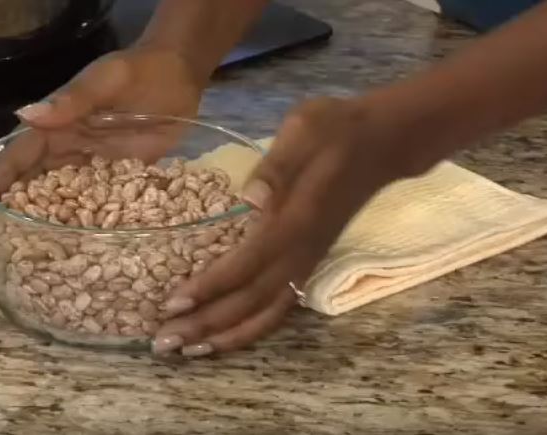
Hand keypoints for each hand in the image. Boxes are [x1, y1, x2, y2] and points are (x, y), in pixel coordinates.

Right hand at [0, 45, 205, 241]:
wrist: (179, 75)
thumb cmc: (138, 70)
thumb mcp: (105, 79)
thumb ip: (72, 99)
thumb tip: (25, 114)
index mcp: (55, 128)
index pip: (17, 159)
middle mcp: (67, 153)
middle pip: (32, 187)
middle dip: (11, 215)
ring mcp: (93, 170)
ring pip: (62, 203)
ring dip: (47, 227)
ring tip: (33, 261)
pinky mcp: (120, 182)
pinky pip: (99, 208)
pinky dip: (89, 227)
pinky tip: (86, 254)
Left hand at [153, 97, 410, 356]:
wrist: (382, 141)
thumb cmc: (334, 128)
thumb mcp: (305, 128)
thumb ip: (278, 166)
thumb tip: (249, 197)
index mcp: (295, 220)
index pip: (245, 263)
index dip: (209, 287)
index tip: (173, 303)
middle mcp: (301, 250)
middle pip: (250, 300)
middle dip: (206, 324)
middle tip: (163, 342)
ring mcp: (307, 261)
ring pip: (266, 313)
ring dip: (226, 335)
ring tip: (187, 351)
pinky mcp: (309, 263)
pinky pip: (280, 308)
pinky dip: (251, 328)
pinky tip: (225, 338)